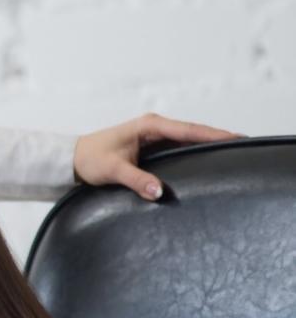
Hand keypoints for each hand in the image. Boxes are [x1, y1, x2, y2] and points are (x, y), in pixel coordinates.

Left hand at [74, 113, 236, 201]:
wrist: (71, 159)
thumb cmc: (89, 159)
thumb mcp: (112, 170)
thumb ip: (136, 180)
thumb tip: (159, 192)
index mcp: (149, 125)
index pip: (189, 130)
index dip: (214, 135)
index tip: (238, 138)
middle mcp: (155, 128)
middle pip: (194, 134)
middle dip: (218, 140)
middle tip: (246, 148)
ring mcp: (155, 137)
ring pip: (188, 142)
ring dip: (207, 148)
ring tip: (234, 157)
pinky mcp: (153, 148)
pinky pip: (179, 150)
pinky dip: (194, 155)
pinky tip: (208, 164)